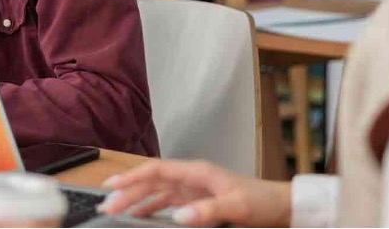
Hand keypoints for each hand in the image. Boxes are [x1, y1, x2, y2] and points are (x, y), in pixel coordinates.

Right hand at [98, 160, 290, 226]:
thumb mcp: (236, 207)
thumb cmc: (261, 202)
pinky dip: (152, 209)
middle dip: (128, 191)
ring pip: (157, 193)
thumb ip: (207, 211)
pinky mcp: (198, 203)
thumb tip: (177, 217)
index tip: (111, 186)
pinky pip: (168, 204)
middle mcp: (191, 178)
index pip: (156, 170)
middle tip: (106, 206)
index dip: (132, 177)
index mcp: (196, 172)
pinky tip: (142, 217)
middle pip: (152, 182)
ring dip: (137, 200)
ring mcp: (193, 191)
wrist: (282, 208)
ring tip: (116, 211)